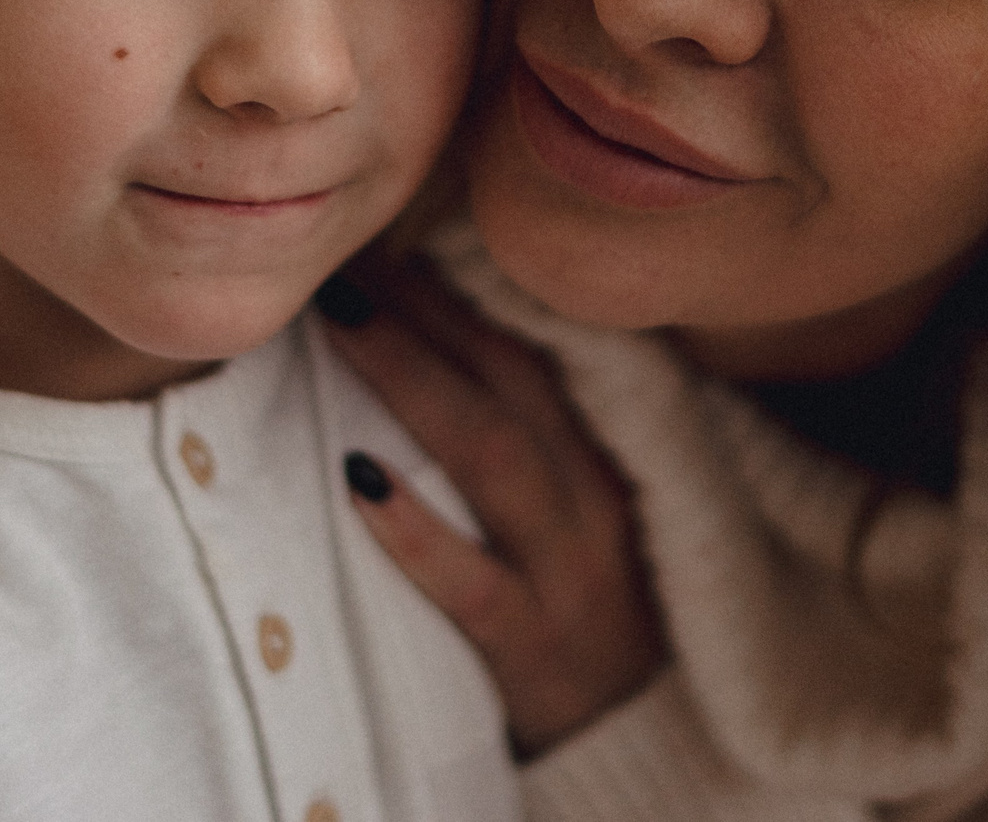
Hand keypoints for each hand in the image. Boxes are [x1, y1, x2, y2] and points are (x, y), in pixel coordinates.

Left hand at [323, 257, 664, 757]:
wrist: (643, 743)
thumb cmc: (589, 614)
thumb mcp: (585, 516)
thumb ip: (534, 442)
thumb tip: (436, 355)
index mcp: (606, 461)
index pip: (533, 353)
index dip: (460, 293)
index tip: (388, 243)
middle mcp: (595, 501)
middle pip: (512, 382)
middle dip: (429, 312)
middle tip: (349, 263)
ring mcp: (569, 573)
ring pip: (495, 455)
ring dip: (414, 380)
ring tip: (344, 324)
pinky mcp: (536, 649)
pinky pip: (472, 583)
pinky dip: (414, 529)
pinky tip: (356, 479)